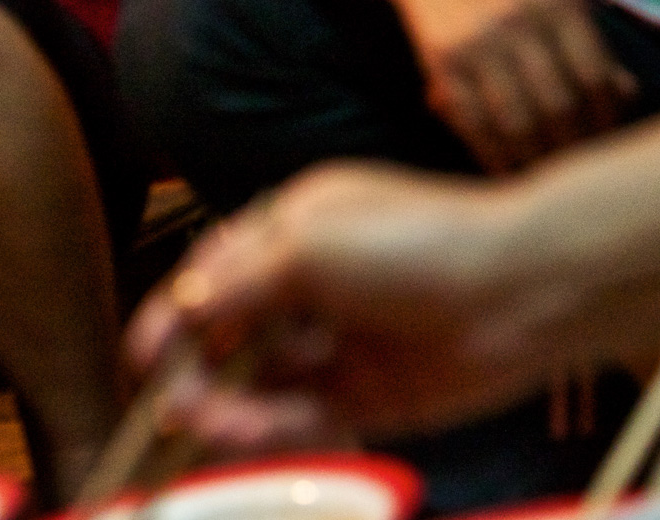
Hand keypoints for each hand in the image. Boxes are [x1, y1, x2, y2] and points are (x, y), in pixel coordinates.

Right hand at [127, 163, 547, 448]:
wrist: (518, 292)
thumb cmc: (414, 244)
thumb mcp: (306, 246)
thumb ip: (234, 284)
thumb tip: (179, 309)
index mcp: (293, 226)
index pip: (214, 272)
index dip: (174, 314)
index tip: (142, 356)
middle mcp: (311, 284)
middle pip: (232, 334)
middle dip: (195, 369)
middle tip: (168, 406)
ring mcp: (339, 341)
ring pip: (264, 381)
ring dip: (228, 404)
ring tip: (201, 425)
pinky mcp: (368, 394)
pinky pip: (304, 416)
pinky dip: (270, 427)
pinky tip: (245, 433)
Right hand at [378, 0, 633, 173]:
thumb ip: (587, 38)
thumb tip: (626, 95)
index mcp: (556, 0)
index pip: (594, 75)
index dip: (604, 118)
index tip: (602, 141)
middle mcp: (520, 19)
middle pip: (559, 103)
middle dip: (569, 146)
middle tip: (571, 167)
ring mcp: (479, 39)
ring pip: (517, 119)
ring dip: (530, 157)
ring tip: (538, 174)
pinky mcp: (443, 58)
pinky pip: (474, 119)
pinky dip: (490, 151)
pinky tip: (500, 166)